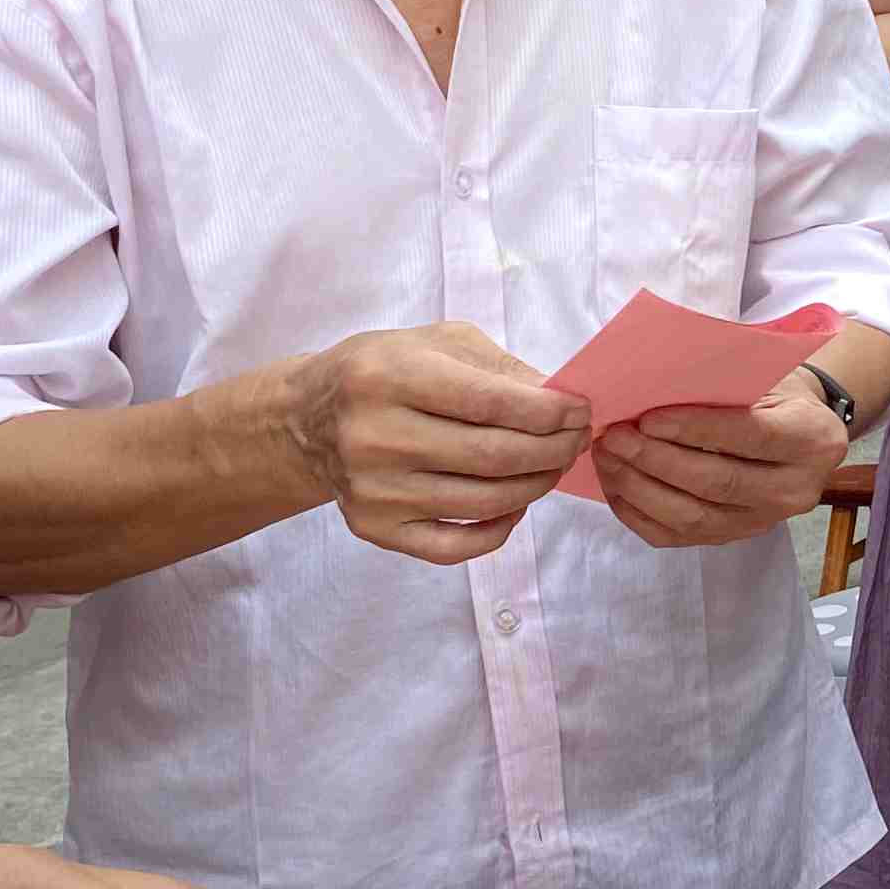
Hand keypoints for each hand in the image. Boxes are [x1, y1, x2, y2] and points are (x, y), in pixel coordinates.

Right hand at [279, 325, 588, 565]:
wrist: (308, 419)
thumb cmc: (384, 371)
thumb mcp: (436, 344)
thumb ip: (500, 369)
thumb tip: (561, 403)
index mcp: (388, 378)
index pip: (489, 403)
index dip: (549, 412)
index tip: (582, 411)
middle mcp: (374, 437)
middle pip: (493, 457)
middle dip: (553, 450)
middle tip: (578, 440)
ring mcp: (373, 490)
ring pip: (484, 502)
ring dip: (537, 485)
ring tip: (554, 465)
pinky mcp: (373, 528)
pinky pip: (455, 545)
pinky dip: (500, 528)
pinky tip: (516, 504)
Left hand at [594, 375, 854, 551]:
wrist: (799, 434)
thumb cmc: (775, 395)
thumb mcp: (764, 380)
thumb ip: (722, 389)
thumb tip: (653, 391)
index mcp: (812, 441)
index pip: (749, 437)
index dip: (695, 429)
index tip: (648, 418)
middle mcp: (795, 490)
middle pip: (717, 482)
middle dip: (656, 460)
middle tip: (615, 435)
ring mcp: (763, 521)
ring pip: (692, 516)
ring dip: (639, 487)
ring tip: (607, 456)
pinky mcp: (732, 538)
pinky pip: (676, 536)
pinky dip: (638, 513)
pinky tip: (616, 485)